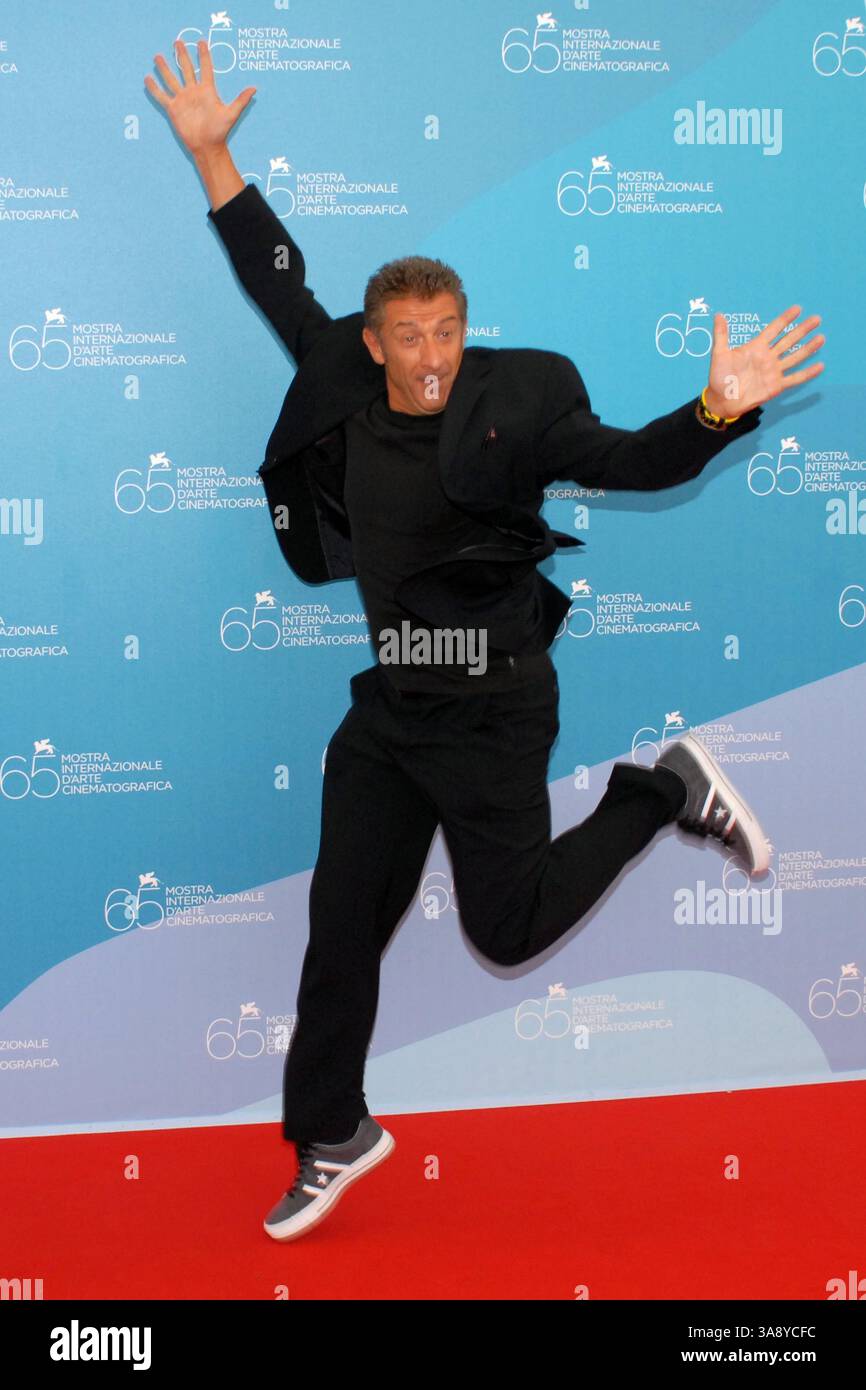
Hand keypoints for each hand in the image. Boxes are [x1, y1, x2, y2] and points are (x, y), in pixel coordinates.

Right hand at [144, 37, 255, 154]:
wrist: (207, 146)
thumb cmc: (219, 131)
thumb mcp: (231, 114)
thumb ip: (241, 100)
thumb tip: (254, 88)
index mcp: (207, 90)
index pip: (205, 68)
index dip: (204, 55)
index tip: (201, 42)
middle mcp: (193, 92)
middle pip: (186, 68)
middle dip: (182, 55)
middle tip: (178, 41)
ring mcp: (182, 99)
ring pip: (171, 79)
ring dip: (164, 68)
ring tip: (158, 56)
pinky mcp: (173, 109)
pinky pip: (161, 96)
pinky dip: (154, 88)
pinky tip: (148, 78)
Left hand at [704, 305, 824, 417]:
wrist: (722, 400)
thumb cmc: (719, 377)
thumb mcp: (719, 354)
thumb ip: (721, 335)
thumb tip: (718, 315)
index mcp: (756, 347)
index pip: (774, 329)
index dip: (785, 319)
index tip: (798, 309)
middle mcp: (768, 357)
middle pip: (789, 340)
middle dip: (802, 330)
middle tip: (816, 319)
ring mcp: (773, 371)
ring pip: (795, 357)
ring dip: (808, 348)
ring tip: (821, 338)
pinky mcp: (777, 385)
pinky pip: (795, 378)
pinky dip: (807, 373)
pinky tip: (820, 366)